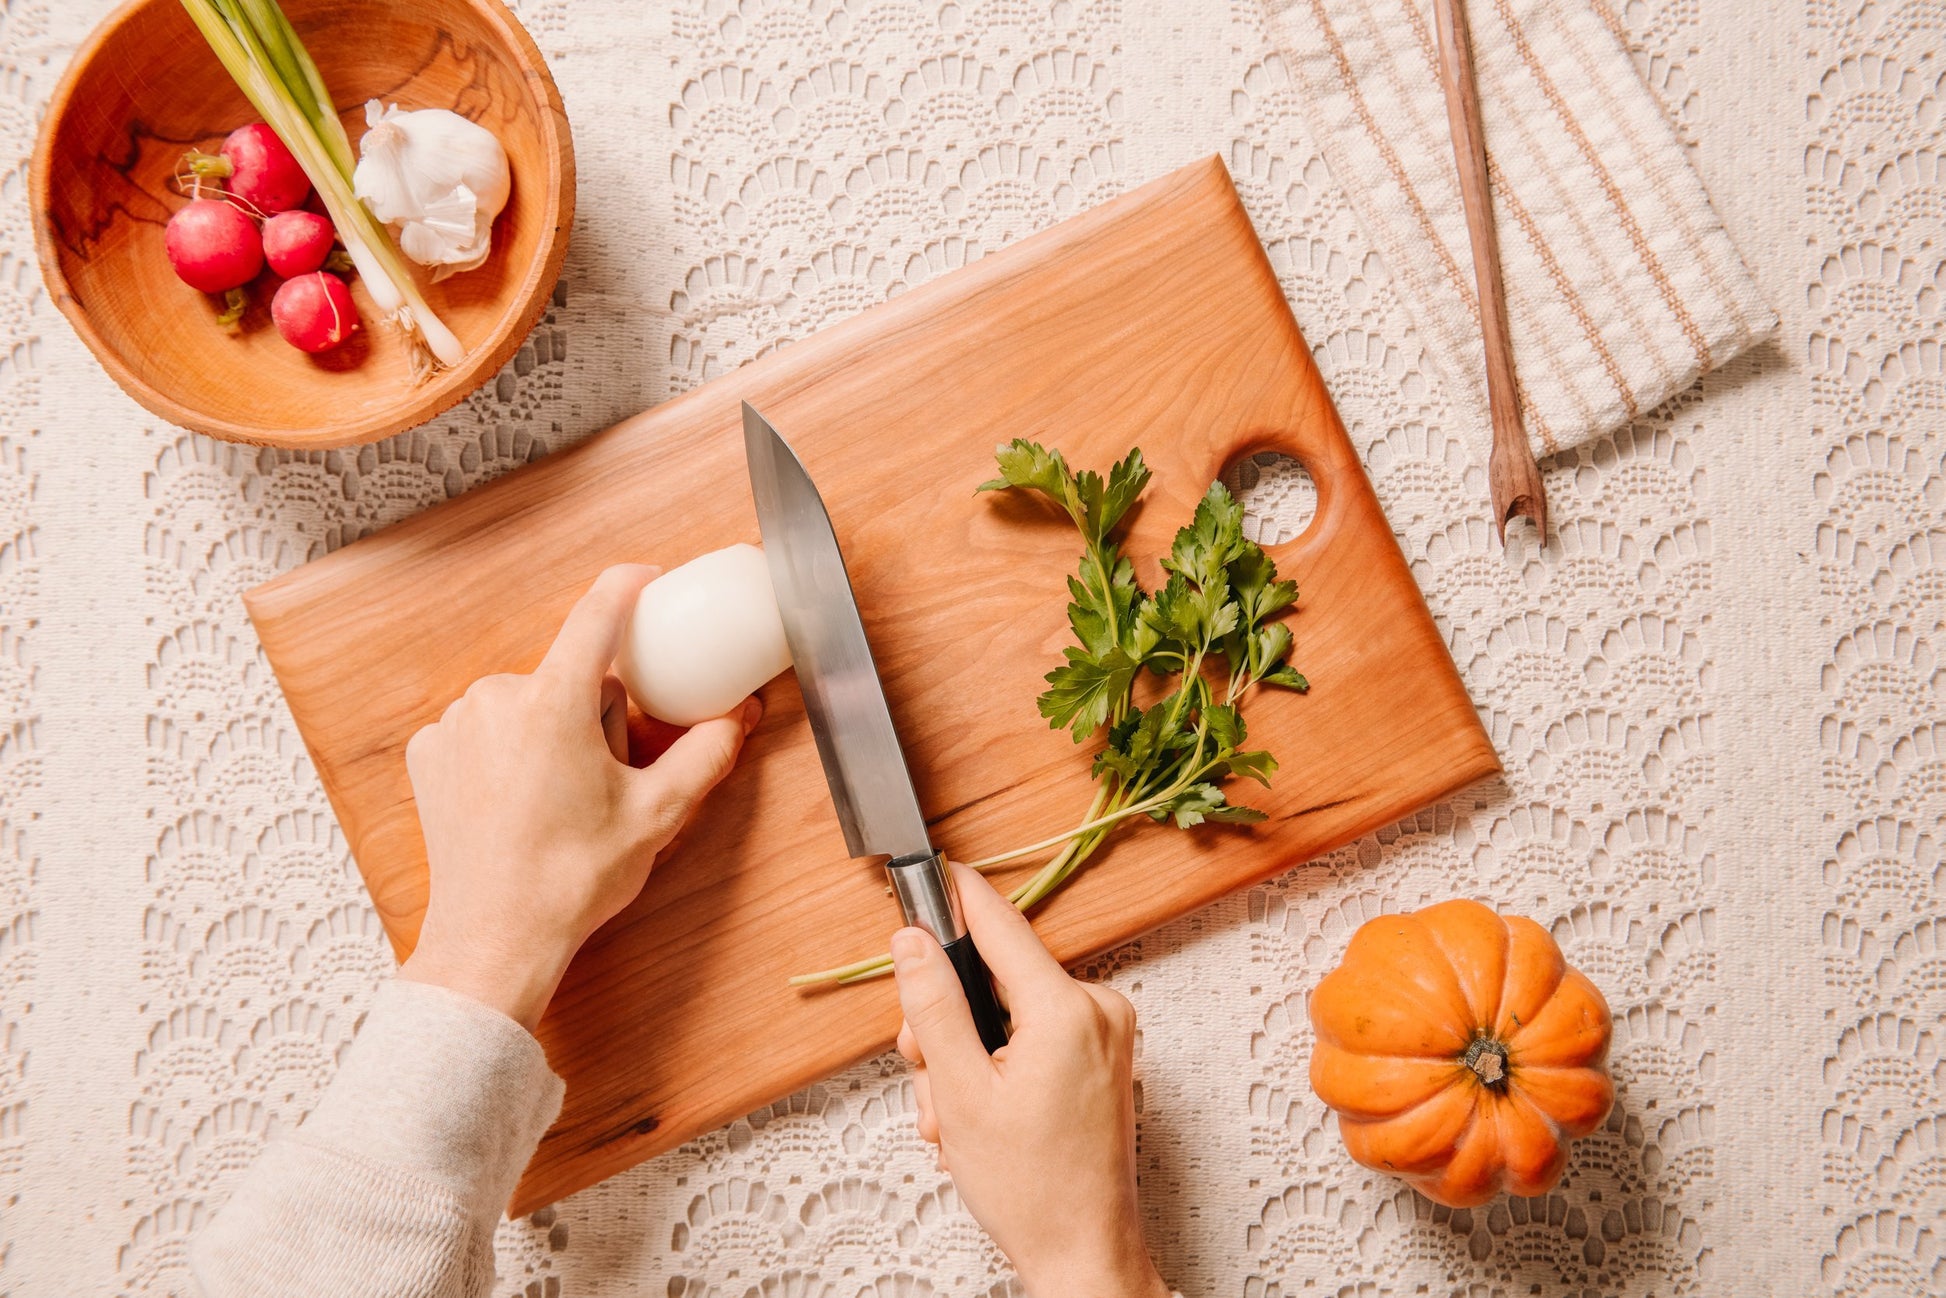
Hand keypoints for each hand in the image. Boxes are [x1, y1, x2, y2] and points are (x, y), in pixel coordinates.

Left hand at [400, 564, 758, 1030]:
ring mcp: (456, 725)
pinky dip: (508, 752)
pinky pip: (486, 728)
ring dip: (550, 730)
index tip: (646, 579)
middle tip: (606, 779)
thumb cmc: (571, 881)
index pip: (597, 615)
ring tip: (559, 800)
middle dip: (595, 712)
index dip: (627, 587)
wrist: (495, 940)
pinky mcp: (430, 752)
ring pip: (527, 701)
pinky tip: (518, 801)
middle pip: (570, 676)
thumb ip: (705, 754)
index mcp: (554, 704)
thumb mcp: (656, 816)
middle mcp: (496, 699)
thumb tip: (738, 716)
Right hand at [892, 864, 1171, 1297]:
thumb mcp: (959, 1092)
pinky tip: (983, 1114)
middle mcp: (1096, 1010)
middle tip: (930, 1076)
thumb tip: (913, 941)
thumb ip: (933, 1006)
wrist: (1084, 1251)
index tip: (926, 871)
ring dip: (966, 1057)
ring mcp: (1105, 1034)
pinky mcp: (1102, 1056)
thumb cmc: (1034, 1190)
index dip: (955, 895)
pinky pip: (1032, 1034)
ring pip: (1006, 1011)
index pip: (999, 924)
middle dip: (947, 1023)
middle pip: (994, 976)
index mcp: (1065, 1010)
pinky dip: (996, 1066)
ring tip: (957, 1115)